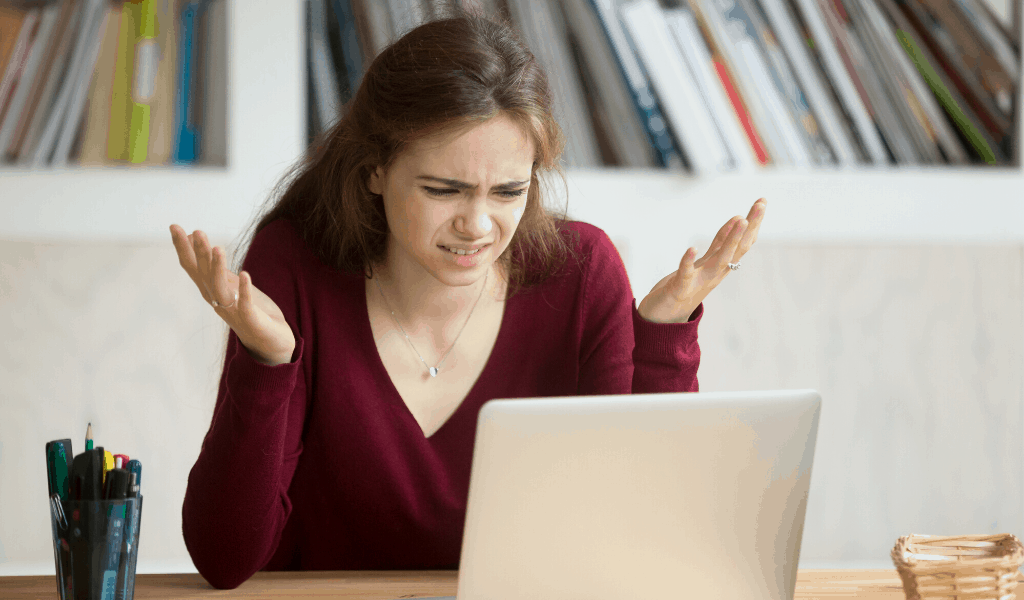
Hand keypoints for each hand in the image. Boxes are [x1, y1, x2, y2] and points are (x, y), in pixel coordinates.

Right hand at [170, 224, 295, 365]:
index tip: (175, 226)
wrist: (269, 341)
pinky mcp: (251, 319)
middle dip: (200, 253)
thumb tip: (194, 238)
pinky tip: (245, 275)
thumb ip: (212, 264)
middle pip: (204, 274)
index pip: (193, 266)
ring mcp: (232, 310)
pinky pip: (245, 304)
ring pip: (221, 288)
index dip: (183, 248)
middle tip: (197, 232)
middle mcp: (217, 300)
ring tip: (218, 248)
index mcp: (211, 289)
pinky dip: (245, 290)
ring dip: (218, 268)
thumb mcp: (229, 282)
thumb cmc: (248, 309)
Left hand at [637, 198, 765, 323]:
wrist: (663, 321)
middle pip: (737, 248)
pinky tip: (691, 248)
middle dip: (750, 226)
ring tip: (740, 219)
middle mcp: (715, 274)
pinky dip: (688, 261)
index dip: (753, 223)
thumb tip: (738, 219)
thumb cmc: (684, 288)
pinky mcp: (680, 289)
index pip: (742, 243)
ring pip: (720, 260)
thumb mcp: (705, 262)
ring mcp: (699, 282)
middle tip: (761, 204)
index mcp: (720, 266)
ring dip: (730, 240)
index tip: (762, 201)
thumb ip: (720, 243)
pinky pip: (685, 274)